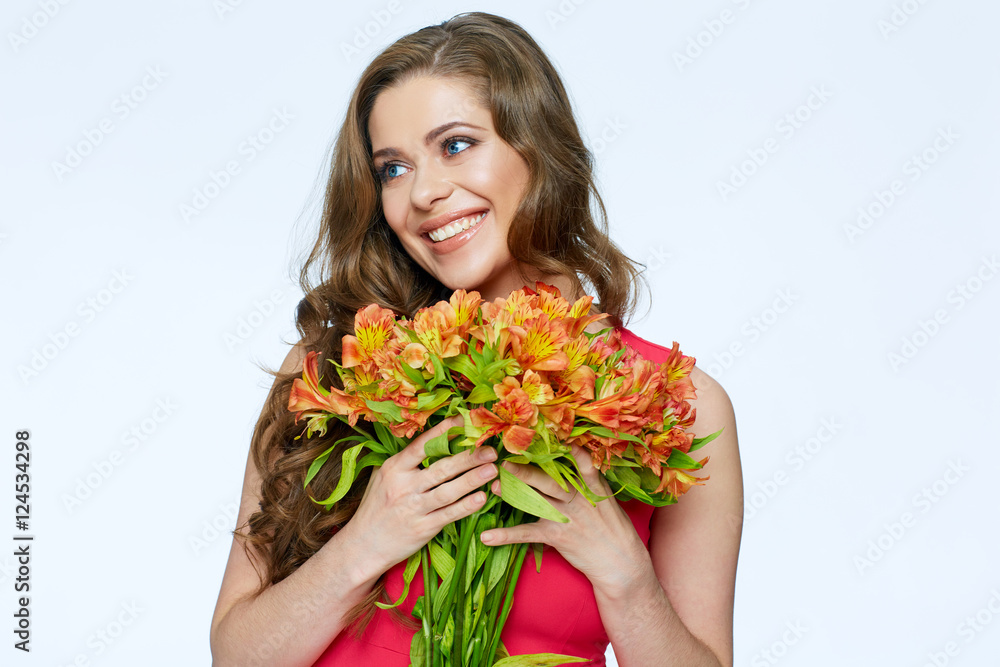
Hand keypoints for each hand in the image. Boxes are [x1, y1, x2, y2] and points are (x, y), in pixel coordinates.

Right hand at [338, 415, 498, 581]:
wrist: (362, 546)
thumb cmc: (376, 509)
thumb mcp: (382, 478)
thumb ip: (404, 461)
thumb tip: (429, 439)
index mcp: (394, 469)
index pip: (423, 445)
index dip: (445, 431)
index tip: (466, 420)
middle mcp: (404, 486)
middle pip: (441, 467)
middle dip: (469, 457)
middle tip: (491, 449)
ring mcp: (413, 508)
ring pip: (448, 491)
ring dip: (472, 480)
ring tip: (493, 469)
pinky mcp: (422, 528)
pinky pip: (448, 515)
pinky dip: (466, 507)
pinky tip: (482, 498)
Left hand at [479, 445, 651, 595]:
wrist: (621, 562)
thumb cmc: (613, 527)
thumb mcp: (606, 498)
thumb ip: (590, 479)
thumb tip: (575, 455)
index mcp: (592, 484)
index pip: (579, 461)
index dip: (564, 448)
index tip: (547, 433)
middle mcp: (577, 498)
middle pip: (548, 480)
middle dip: (526, 471)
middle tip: (506, 461)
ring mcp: (566, 517)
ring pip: (535, 501)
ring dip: (513, 495)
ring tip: (494, 487)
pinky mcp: (557, 536)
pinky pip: (527, 534)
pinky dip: (506, 536)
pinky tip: (487, 536)